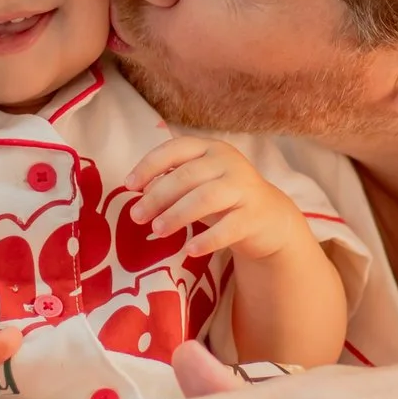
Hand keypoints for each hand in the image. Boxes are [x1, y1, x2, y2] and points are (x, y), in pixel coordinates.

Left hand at [126, 137, 316, 262]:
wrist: (268, 219)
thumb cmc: (223, 199)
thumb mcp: (197, 185)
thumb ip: (171, 182)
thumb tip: (140, 190)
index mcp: (210, 149)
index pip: (176, 149)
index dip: (149, 165)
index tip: (129, 185)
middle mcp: (229, 162)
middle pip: (188, 175)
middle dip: (158, 196)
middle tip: (137, 216)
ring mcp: (244, 187)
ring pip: (206, 198)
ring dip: (177, 214)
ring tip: (157, 230)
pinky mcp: (255, 215)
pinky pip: (229, 227)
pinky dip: (207, 239)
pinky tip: (190, 250)